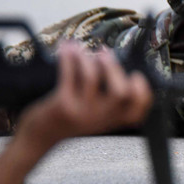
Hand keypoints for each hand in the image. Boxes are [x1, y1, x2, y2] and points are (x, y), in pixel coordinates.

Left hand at [15, 43, 152, 150]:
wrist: (41, 135)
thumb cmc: (72, 117)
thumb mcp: (97, 115)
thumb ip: (110, 99)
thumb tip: (112, 60)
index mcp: (112, 120)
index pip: (137, 110)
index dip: (143, 91)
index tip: (135, 75)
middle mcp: (100, 118)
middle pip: (120, 92)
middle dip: (114, 68)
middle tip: (104, 53)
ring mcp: (81, 113)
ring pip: (91, 78)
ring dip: (86, 58)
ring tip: (80, 49)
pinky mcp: (61, 105)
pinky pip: (68, 75)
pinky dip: (68, 58)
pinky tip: (67, 48)